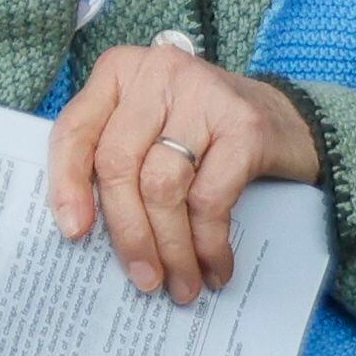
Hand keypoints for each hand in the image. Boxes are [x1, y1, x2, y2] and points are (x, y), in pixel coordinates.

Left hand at [47, 43, 321, 300]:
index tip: (74, 233)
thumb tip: (86, 234)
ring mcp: (203, 93)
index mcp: (120, 72)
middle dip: (129, 233)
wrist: (289, 122)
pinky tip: (215, 267)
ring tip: (182, 284)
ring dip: (171, 248)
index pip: (76, 130)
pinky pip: (210, 198)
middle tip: (144, 278)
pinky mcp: (243, 125)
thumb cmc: (203, 135)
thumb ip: (116, 162)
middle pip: (119, 164)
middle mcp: (159, 73)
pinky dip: (208, 242)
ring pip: (162, 186)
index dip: (67, 184)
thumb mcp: (150, 131)